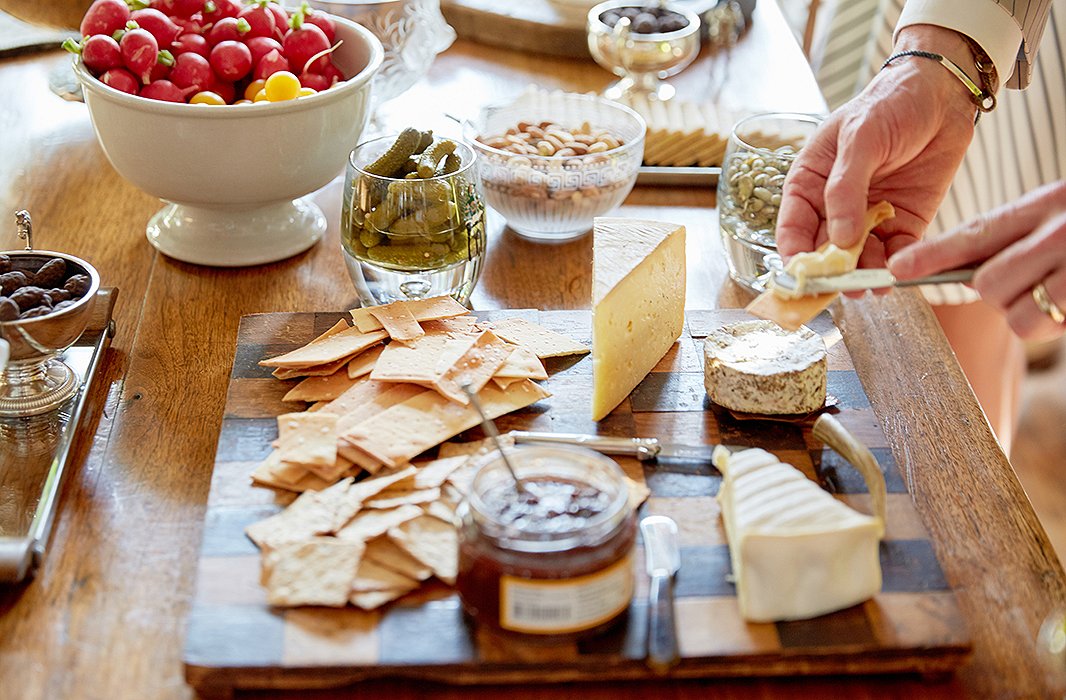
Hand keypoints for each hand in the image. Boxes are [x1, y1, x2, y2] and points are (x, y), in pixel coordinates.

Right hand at [775, 26, 978, 267]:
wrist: (943, 92)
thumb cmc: (890, 102)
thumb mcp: (859, 137)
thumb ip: (846, 188)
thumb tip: (840, 239)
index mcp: (810, 182)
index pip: (793, 227)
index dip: (794, 254)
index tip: (803, 276)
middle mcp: (835, 206)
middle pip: (824, 250)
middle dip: (832, 272)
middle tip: (843, 287)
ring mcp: (869, 216)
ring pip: (859, 257)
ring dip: (864, 274)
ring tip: (873, 285)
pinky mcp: (904, 222)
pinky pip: (896, 252)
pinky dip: (897, 266)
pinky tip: (898, 274)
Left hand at [888, 180, 1065, 340]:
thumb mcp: (1057, 216)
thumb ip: (1010, 238)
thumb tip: (965, 276)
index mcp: (1046, 205)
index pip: (975, 233)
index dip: (931, 255)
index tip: (897, 268)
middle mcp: (1058, 233)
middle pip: (984, 282)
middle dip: (993, 291)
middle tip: (1024, 281)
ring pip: (1008, 311)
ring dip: (1021, 310)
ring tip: (1052, 290)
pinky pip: (1036, 328)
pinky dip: (1046, 324)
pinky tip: (1064, 306)